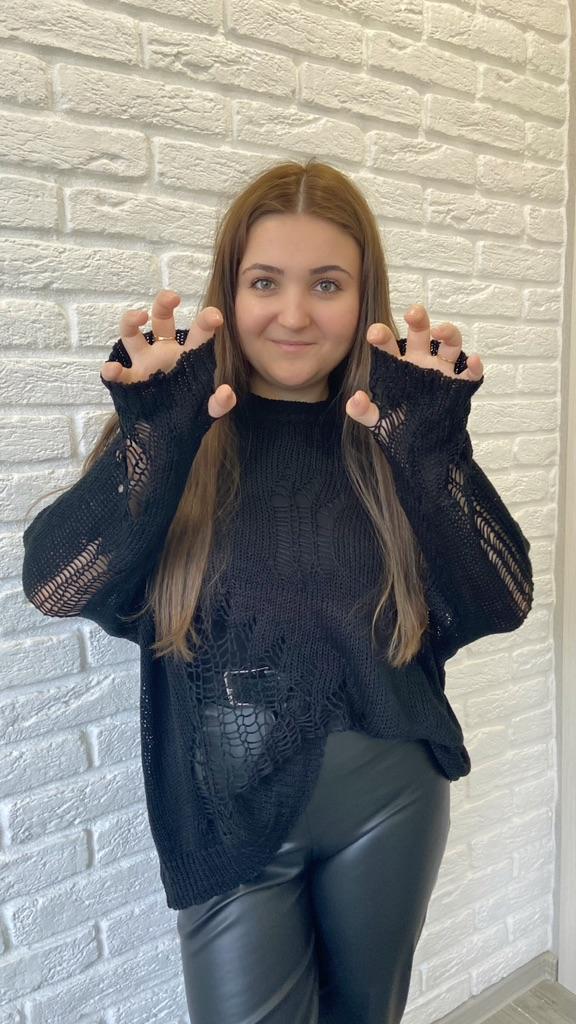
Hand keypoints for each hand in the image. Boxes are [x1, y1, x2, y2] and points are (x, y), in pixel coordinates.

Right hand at [100, 289, 236, 420]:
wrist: (165, 435)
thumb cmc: (188, 414)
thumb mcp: (206, 411)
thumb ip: (218, 403)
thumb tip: (226, 392)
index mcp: (188, 355)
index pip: (199, 332)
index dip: (206, 320)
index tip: (215, 316)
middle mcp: (164, 353)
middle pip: (161, 319)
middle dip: (164, 303)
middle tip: (173, 297)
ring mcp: (144, 364)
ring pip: (132, 333)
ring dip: (131, 320)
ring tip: (138, 317)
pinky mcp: (129, 381)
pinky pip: (117, 373)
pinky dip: (112, 370)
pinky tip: (113, 369)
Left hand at [345, 303, 483, 427]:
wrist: (423, 446)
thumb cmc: (399, 427)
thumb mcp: (379, 421)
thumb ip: (364, 412)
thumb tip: (354, 399)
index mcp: (398, 367)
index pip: (389, 346)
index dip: (383, 336)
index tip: (375, 333)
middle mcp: (421, 363)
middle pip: (421, 333)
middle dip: (418, 320)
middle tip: (413, 312)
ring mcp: (442, 372)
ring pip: (449, 344)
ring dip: (448, 333)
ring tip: (440, 332)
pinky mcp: (459, 386)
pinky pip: (470, 373)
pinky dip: (475, 365)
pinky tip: (473, 360)